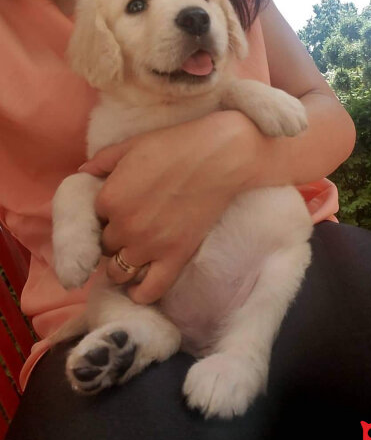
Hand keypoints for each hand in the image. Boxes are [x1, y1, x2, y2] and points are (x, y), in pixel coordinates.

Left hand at [78, 111, 262, 303]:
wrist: (220, 157)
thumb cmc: (176, 145)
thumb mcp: (132, 145)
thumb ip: (103, 160)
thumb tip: (82, 173)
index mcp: (109, 198)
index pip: (93, 220)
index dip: (106, 216)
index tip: (119, 211)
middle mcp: (123, 227)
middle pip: (105, 247)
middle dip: (113, 240)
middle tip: (130, 230)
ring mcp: (149, 246)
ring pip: (118, 272)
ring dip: (121, 266)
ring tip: (133, 257)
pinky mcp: (174, 258)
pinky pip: (149, 290)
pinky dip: (139, 294)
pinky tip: (138, 288)